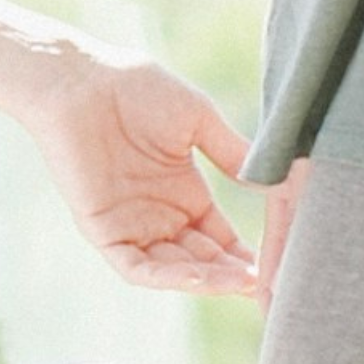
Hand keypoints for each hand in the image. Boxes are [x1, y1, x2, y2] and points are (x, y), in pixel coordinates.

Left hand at [23, 52, 268, 296]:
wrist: (83, 80)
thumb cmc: (136, 88)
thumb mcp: (199, 120)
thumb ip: (233, 153)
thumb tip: (275, 181)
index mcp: (185, 195)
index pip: (222, 240)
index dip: (248, 257)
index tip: (281, 265)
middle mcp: (161, 217)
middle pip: (204, 262)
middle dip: (236, 276)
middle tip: (270, 284)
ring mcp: (132, 226)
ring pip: (175, 271)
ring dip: (209, 281)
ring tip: (244, 284)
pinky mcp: (103, 231)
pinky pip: (136, 268)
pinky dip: (168, 278)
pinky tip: (200, 278)